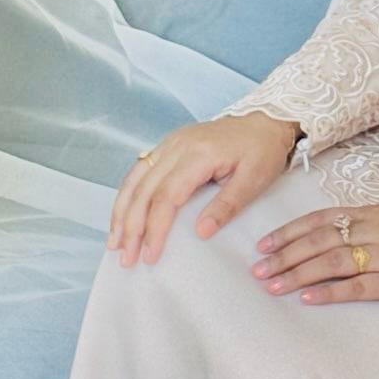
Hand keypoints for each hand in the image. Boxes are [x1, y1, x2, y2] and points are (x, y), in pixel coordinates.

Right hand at [107, 111, 300, 267]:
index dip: (155, 227)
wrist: (264, 120)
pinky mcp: (168, 145)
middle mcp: (177, 146)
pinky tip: (122, 214)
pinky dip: (127, 194)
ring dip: (122, 211)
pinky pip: (140, 170)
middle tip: (126, 257)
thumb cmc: (262, 151)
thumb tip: (200, 233)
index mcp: (198, 154)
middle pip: (144, 189)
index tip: (150, 255)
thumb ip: (226, 206)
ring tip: (114, 241)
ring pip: (135, 179)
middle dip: (131, 226)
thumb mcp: (254, 180)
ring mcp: (170, 143)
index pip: (167, 196)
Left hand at [252, 202, 378, 304]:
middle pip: (319, 241)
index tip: (263, 243)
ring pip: (331, 263)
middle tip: (258, 268)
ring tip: (273, 285)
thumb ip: (362, 221)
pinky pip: (356, 287)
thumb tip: (325, 231)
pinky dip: (329, 292)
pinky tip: (307, 298)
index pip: (320, 219)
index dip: (289, 231)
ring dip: (298, 274)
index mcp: (370, 212)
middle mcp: (373, 230)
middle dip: (285, 255)